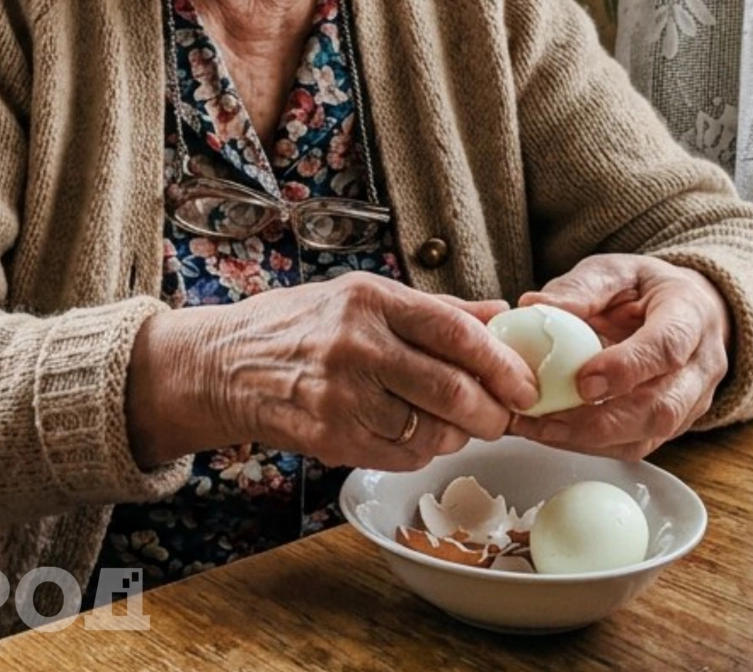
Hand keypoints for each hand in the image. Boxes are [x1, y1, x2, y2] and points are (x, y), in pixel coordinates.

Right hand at [128, 272, 538, 471]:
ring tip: (455, 422)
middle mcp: (355, 347)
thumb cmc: (301, 326)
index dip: (502, 364)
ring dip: (457, 435)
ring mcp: (340, 398)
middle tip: (504, 415)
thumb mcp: (364, 297)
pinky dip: (423, 450)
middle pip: (450, 391)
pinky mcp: (330, 438)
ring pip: (430, 432)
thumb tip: (502, 316)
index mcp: (370, 302)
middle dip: (492, 412)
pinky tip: (416, 433)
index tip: (525, 383)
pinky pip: (401, 455)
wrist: (227, 365)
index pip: (456, 333)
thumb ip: (436, 310)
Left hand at [509, 254, 730, 459]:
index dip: (627, 369)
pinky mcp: (673, 424)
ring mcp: (692, 400)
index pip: (668, 347)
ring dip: (590, 438)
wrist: (681, 311)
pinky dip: (590, 445)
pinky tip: (553, 434)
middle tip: (548, 419)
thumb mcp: (615, 271)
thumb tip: (536, 305)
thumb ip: (582, 288)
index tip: (583, 381)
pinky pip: (635, 446)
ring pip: (649, 434)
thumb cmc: (644, 290)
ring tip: (540, 429)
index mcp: (690, 315)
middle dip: (602, 421)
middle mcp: (701, 364)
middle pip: (663, 406)